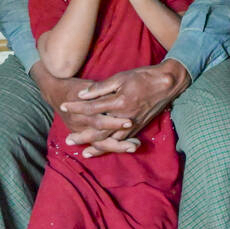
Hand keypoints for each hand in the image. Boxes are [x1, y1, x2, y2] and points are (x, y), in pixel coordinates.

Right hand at [30, 62, 134, 152]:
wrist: (55, 91)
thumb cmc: (74, 87)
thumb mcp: (85, 84)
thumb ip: (98, 90)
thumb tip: (113, 93)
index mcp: (82, 112)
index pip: (100, 121)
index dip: (115, 123)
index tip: (131, 123)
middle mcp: (80, 124)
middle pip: (101, 137)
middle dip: (118, 143)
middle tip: (135, 145)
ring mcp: (80, 130)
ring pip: (99, 143)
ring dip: (117, 147)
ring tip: (134, 147)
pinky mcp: (81, 133)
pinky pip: (96, 144)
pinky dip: (110, 148)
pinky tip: (126, 148)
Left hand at [61, 59, 190, 156]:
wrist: (166, 84)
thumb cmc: (143, 77)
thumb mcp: (120, 77)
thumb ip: (100, 87)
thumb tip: (82, 94)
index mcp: (119, 102)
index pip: (92, 107)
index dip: (76, 107)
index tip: (63, 106)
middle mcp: (124, 117)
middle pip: (99, 129)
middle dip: (83, 135)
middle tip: (68, 141)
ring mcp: (132, 124)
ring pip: (111, 139)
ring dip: (96, 146)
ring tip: (83, 151)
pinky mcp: (138, 128)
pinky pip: (122, 142)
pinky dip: (111, 147)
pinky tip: (104, 151)